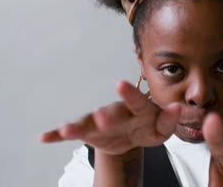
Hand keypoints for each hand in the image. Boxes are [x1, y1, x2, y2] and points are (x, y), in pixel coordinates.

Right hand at [40, 81, 180, 154]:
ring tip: (67, 130)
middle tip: (100, 115)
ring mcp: (101, 122)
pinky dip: (58, 135)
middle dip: (105, 116)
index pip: (137, 102)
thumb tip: (177, 108)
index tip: (121, 84)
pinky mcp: (89, 132)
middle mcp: (117, 113)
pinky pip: (73, 133)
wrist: (131, 135)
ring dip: (78, 126)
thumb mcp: (161, 129)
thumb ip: (168, 120)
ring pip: (88, 123)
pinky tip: (45, 137)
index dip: (130, 94)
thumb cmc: (148, 128)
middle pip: (111, 114)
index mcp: (138, 110)